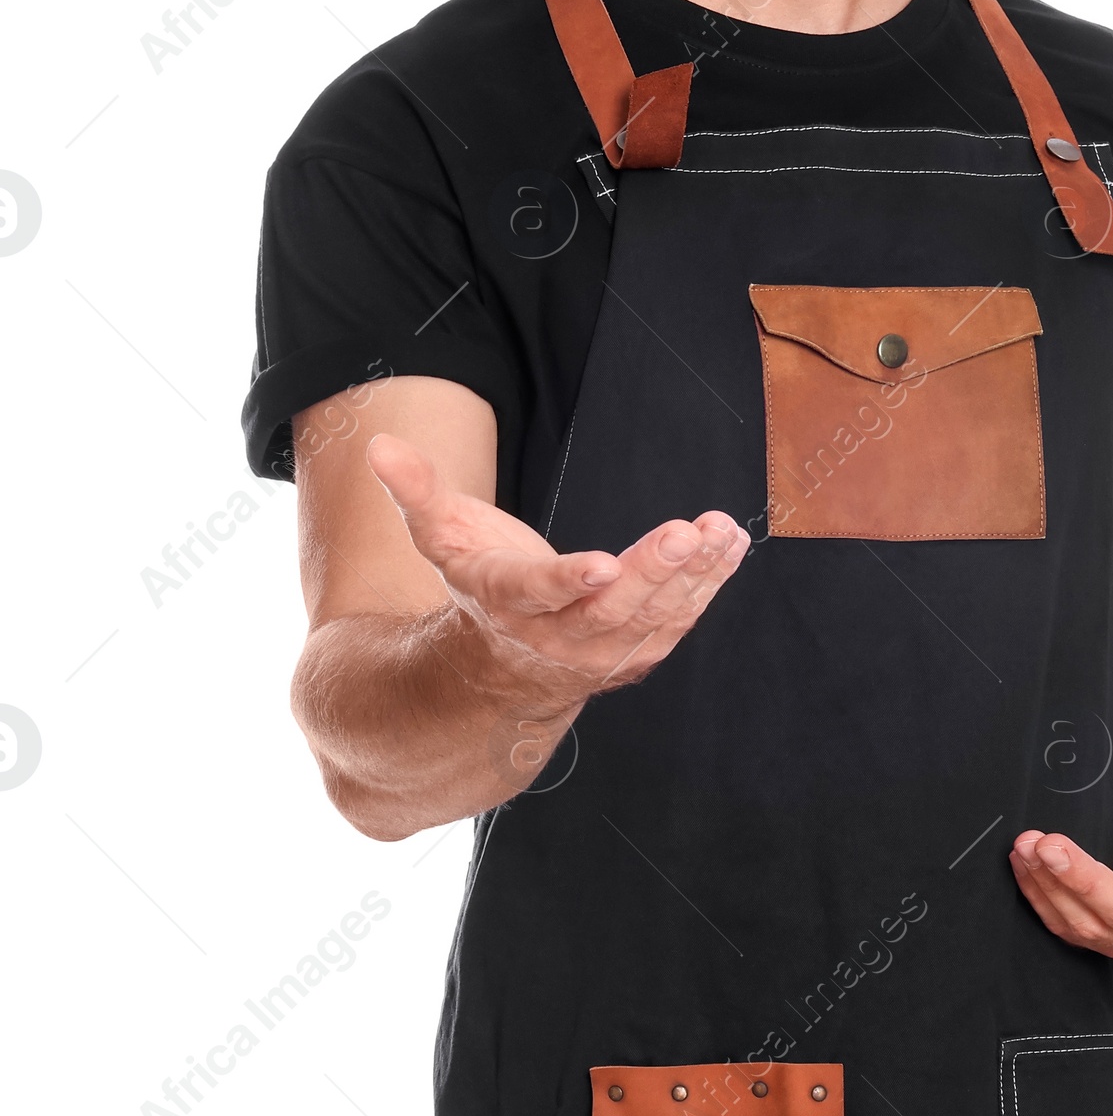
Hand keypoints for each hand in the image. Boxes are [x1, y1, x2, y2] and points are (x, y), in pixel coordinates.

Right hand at [366, 431, 748, 704]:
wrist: (501, 670)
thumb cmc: (476, 584)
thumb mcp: (439, 537)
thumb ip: (416, 492)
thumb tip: (379, 446)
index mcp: (507, 603)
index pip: (538, 593)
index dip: (569, 581)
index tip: (604, 564)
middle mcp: (558, 636)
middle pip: (610, 608)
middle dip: (651, 572)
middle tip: (685, 533)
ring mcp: (602, 651)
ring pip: (652, 617)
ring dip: (692, 576)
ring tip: (720, 531)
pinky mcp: (637, 651)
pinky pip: (677, 621)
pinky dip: (707, 585)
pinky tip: (729, 545)